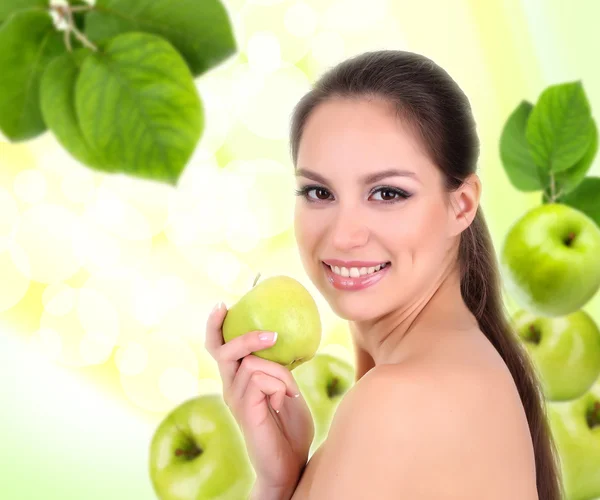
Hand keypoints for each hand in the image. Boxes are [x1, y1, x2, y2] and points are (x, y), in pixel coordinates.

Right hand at [205, 302, 314, 492]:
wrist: (289, 465)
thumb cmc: (289, 428)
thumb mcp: (284, 389)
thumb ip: (276, 368)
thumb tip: (279, 342)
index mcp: (238, 381)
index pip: (219, 348)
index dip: (216, 326)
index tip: (223, 305)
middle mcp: (230, 387)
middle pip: (223, 349)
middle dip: (244, 336)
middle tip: (270, 335)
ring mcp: (235, 399)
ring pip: (252, 363)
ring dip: (279, 372)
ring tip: (289, 392)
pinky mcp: (244, 409)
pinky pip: (259, 379)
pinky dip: (279, 384)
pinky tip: (284, 401)